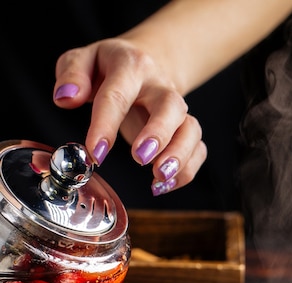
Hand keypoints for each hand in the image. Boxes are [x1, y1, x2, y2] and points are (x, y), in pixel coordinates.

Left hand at [53, 38, 206, 194]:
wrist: (146, 62)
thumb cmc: (109, 68)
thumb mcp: (83, 60)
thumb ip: (71, 74)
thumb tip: (66, 98)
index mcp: (130, 65)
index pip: (118, 94)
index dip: (106, 125)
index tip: (96, 153)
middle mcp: (159, 86)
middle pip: (170, 106)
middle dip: (159, 135)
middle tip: (141, 159)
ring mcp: (176, 109)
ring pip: (190, 129)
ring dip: (179, 156)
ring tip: (159, 178)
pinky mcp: (184, 128)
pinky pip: (197, 148)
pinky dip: (187, 170)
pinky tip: (165, 184)